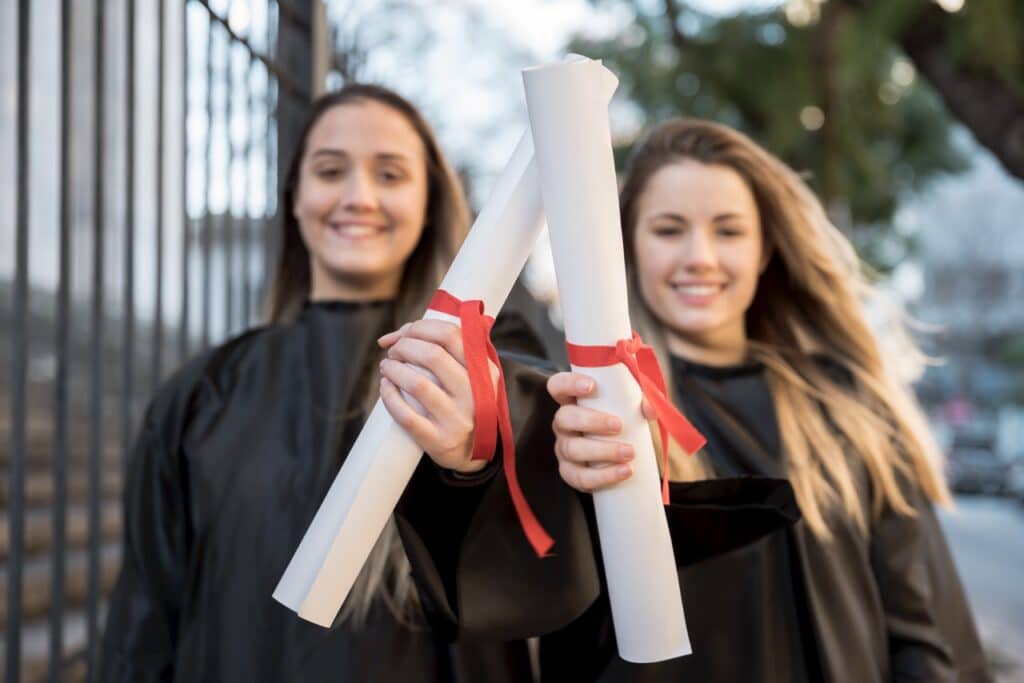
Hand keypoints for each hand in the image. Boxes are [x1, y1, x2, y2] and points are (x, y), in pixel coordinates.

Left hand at [377, 320, 496, 473]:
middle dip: (404, 346)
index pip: (450, 334)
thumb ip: (443, 349)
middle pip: (432, 355)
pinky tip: (385, 387)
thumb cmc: (462, 402)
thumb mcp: (469, 375)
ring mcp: (457, 419)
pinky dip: (389, 396)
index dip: (420, 328)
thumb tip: (393, 336)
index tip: (404, 334)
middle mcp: (475, 394)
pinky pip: (406, 416)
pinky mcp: (439, 440)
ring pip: (417, 384)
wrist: (472, 451)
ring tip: (386, 367)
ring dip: (393, 369)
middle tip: (394, 352)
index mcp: (484, 371)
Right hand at [547, 371, 654, 492]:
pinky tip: (624, 471)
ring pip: (572, 449)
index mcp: (572, 401)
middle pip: (564, 418)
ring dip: (603, 451)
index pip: (558, 385)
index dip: (569, 383)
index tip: (591, 386)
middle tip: (619, 426)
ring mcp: (563, 449)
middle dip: (592, 421)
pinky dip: (604, 476)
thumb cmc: (622, 421)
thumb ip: (641, 400)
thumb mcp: (630, 406)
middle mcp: (563, 424)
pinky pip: (580, 477)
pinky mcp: (570, 473)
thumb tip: (650, 410)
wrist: (621, 457)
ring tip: (630, 452)